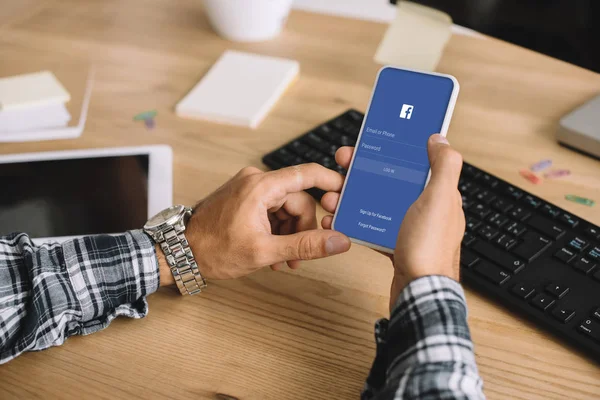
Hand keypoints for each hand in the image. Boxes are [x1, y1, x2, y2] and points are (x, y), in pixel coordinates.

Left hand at [160, 163, 351, 284]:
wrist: (179, 253)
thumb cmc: (214, 250)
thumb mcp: (265, 252)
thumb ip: (305, 245)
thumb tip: (338, 241)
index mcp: (261, 186)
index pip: (306, 174)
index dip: (331, 182)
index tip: (346, 193)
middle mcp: (255, 180)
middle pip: (298, 199)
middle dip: (302, 228)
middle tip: (297, 257)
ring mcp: (247, 187)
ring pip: (285, 207)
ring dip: (288, 232)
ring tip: (281, 259)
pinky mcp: (243, 197)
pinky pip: (270, 209)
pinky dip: (275, 229)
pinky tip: (271, 251)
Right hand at [320, 134, 464, 310]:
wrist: (417, 292)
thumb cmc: (428, 248)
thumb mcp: (438, 199)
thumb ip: (443, 166)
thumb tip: (440, 140)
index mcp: (438, 194)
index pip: (412, 163)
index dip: (389, 151)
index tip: (368, 145)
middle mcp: (425, 209)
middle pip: (389, 181)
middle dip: (362, 174)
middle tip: (340, 169)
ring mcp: (410, 227)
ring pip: (376, 203)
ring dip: (352, 197)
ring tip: (333, 198)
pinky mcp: (396, 243)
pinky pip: (371, 225)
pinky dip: (355, 220)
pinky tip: (341, 218)